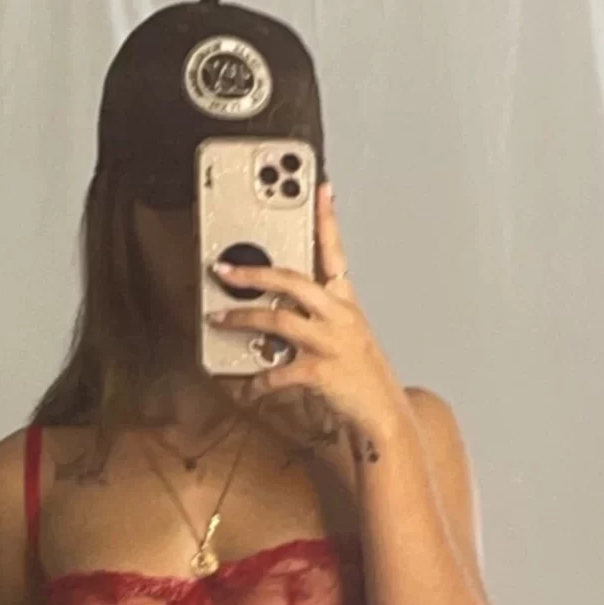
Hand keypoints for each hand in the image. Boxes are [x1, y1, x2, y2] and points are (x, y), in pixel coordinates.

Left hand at [209, 184, 408, 451]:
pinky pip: (279, 370)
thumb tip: (269, 312)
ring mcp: (332, 344)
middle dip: (254, 272)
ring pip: (278, 320)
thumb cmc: (361, 375)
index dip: (328, 219)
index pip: (335, 251)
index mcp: (346, 302)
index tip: (321, 189)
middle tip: (224, 269)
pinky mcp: (322, 373)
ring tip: (218, 319)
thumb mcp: (344, 336)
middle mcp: (340, 317)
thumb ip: (311, 318)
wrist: (385, 415)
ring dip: (243, 318)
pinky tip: (251, 386)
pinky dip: (260, 379)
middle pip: (293, 281)